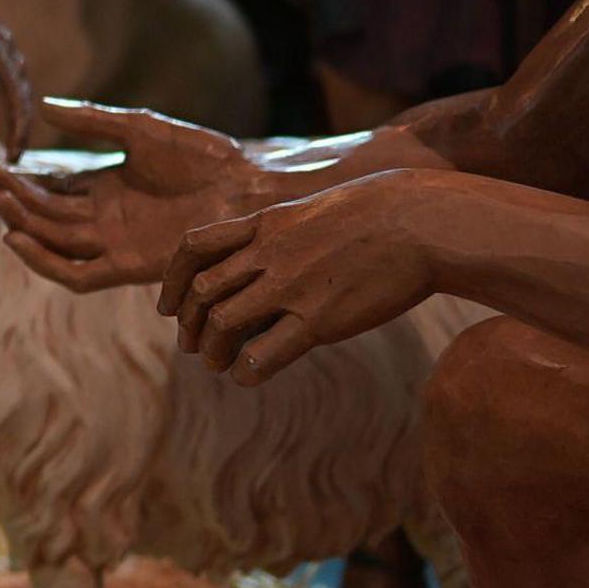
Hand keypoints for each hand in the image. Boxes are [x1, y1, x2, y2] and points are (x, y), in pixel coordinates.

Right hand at [0, 99, 260, 292]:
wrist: (247, 188)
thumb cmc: (203, 155)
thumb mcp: (140, 129)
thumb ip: (92, 121)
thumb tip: (43, 107)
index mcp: (104, 187)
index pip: (46, 188)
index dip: (12, 181)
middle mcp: (103, 219)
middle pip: (42, 214)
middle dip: (10, 199)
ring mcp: (114, 244)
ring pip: (53, 241)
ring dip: (22, 224)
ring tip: (1, 199)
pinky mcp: (128, 266)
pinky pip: (77, 275)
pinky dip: (45, 262)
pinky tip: (20, 240)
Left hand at [159, 172, 446, 382]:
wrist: (420, 223)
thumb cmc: (378, 215)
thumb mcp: (314, 211)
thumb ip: (282, 234)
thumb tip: (264, 260)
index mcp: (264, 224)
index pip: (194, 248)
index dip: (172, 280)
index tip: (168, 306)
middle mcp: (268, 254)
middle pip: (202, 291)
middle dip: (188, 322)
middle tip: (190, 344)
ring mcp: (290, 286)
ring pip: (223, 323)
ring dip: (212, 350)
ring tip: (217, 364)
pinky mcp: (318, 319)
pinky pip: (264, 353)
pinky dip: (246, 370)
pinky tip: (248, 376)